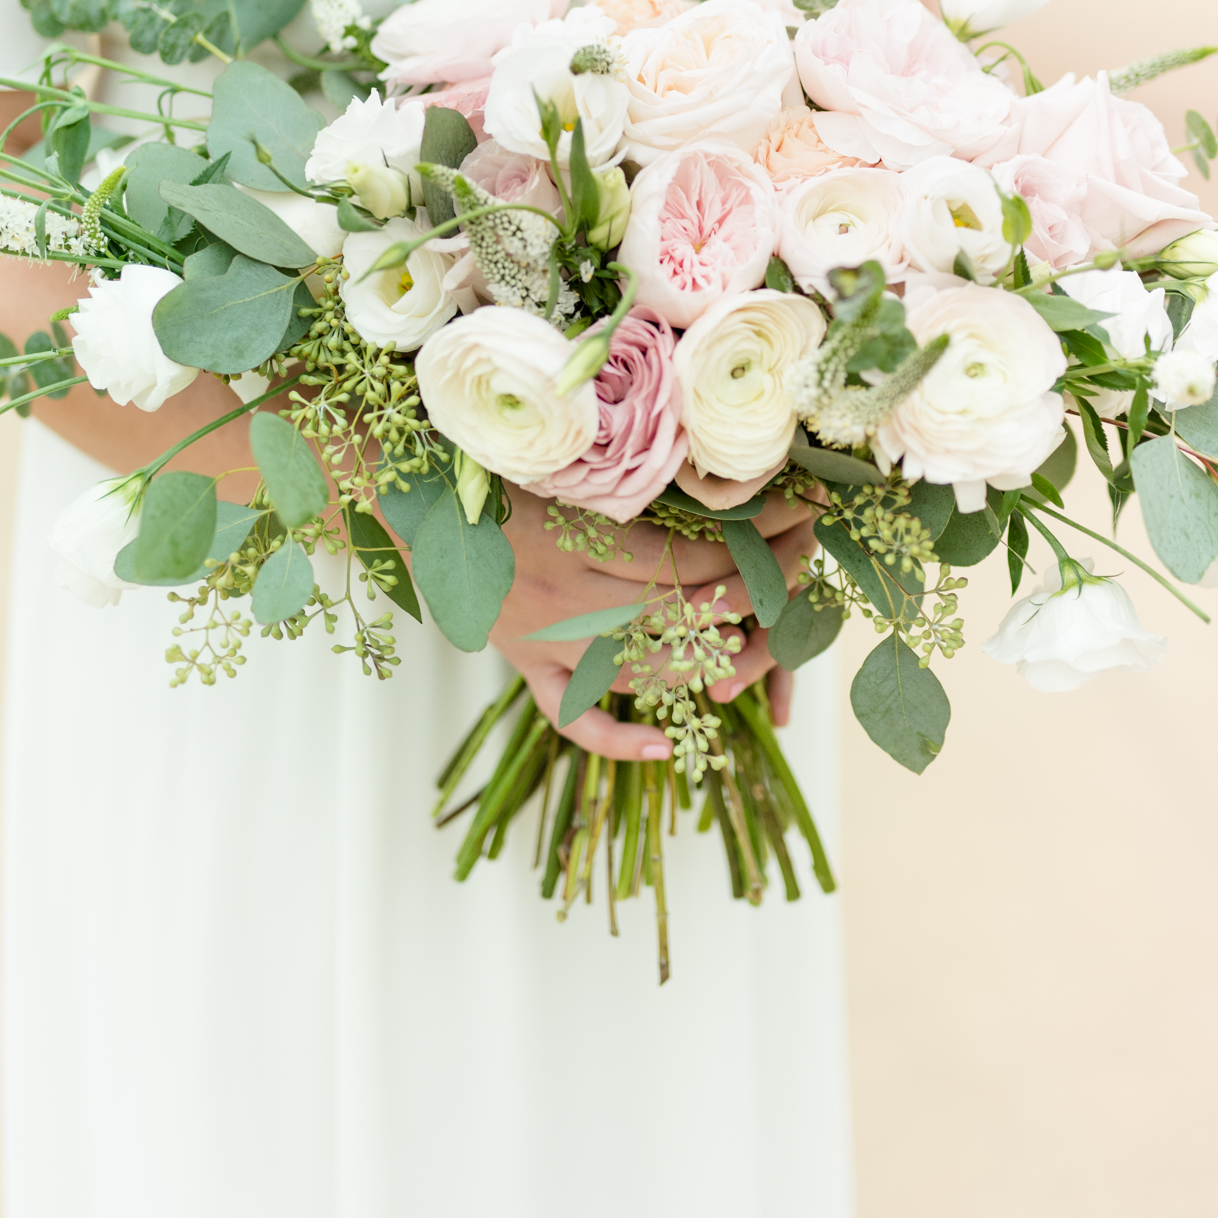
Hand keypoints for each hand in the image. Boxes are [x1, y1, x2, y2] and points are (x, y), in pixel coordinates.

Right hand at [489, 484, 815, 762]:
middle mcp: (571, 602)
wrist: (419, 501)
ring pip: (645, 671)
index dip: (754, 542)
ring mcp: (550, 643)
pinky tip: (664, 748)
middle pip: (683, 611)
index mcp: (581, 544)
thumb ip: (626, 487)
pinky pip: (575, 720)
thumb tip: (714, 480)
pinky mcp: (528, 667)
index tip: (796, 521)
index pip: (691, 558)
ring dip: (704, 659)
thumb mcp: (563, 469)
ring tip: (748, 634)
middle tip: (797, 566)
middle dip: (753, 590)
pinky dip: (619, 741)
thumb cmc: (496, 469)